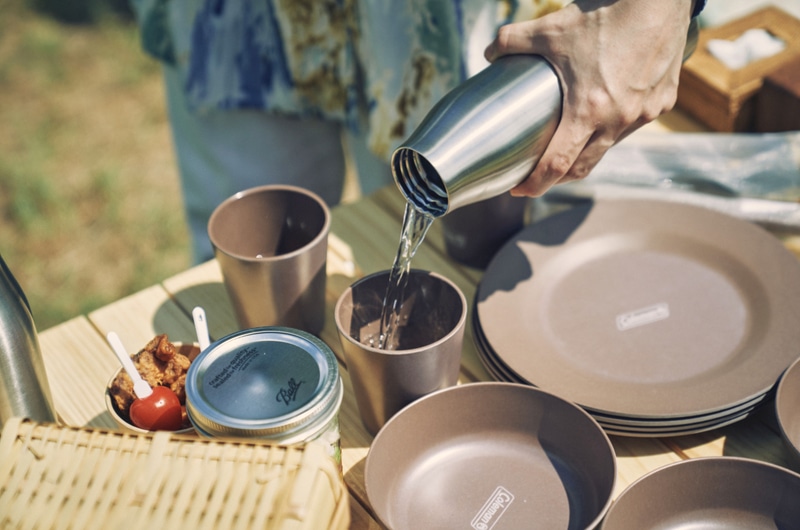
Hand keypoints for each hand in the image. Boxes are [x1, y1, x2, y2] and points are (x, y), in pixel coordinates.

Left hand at [484, 0, 694, 196]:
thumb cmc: (604, 15)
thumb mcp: (550, 28)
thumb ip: (512, 41)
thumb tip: (488, 53)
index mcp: (589, 110)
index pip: (557, 165)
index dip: (536, 184)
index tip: (521, 190)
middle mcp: (619, 120)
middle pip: (583, 167)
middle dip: (557, 178)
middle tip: (538, 175)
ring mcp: (644, 114)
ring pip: (609, 146)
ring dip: (587, 152)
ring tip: (568, 145)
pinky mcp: (663, 101)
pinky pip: (633, 124)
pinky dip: (614, 126)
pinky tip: (603, 115)